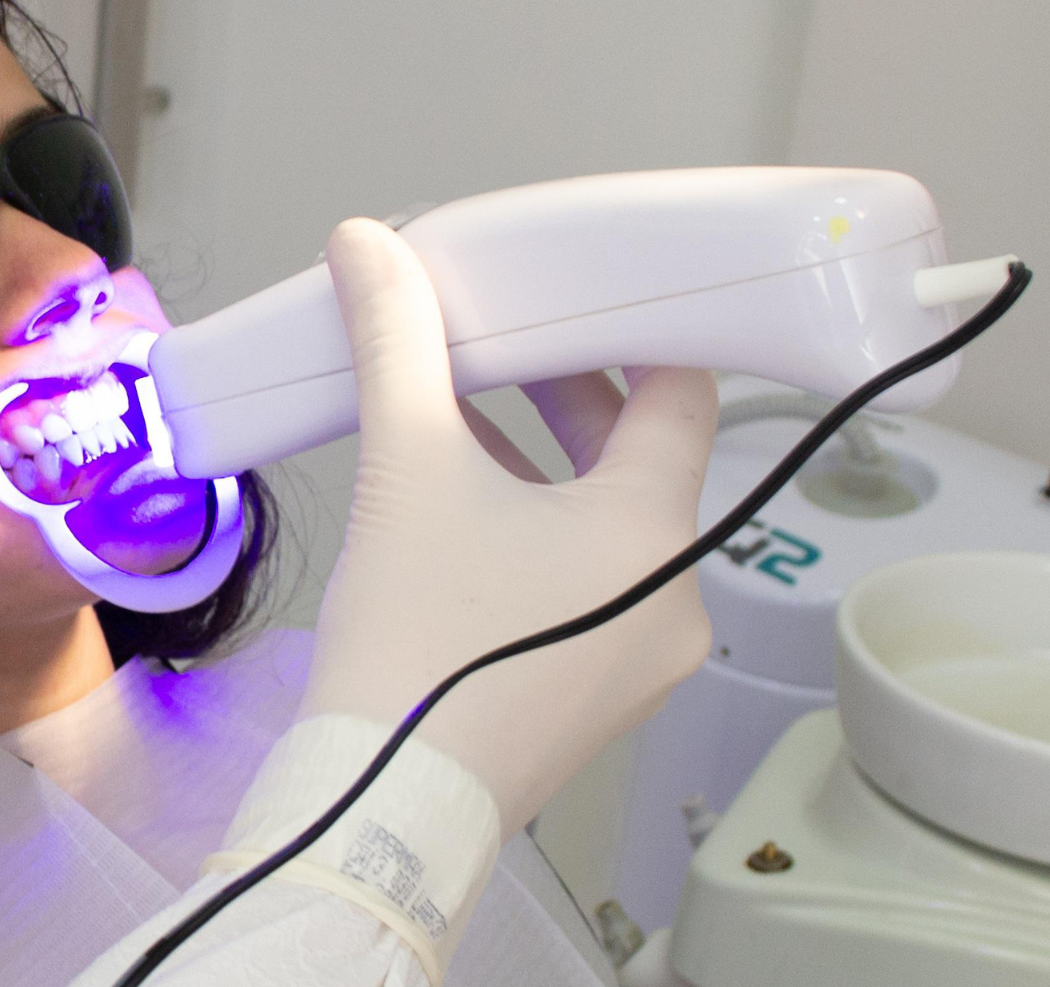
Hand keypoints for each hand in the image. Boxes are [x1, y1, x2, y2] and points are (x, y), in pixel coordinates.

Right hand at [297, 218, 718, 835]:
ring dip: (544, 471)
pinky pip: (589, 590)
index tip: (582, 302)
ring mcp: (641, 659)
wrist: (383, 803)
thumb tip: (367, 246)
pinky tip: (460, 522)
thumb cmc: (416, 645)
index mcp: (655, 532)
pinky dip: (538, 541)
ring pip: (610, 529)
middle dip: (564, 399)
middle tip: (495, 351)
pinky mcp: (595, 699)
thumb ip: (393, 344)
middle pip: (640, 461)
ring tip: (457, 429)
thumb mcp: (404, 471)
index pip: (682, 394)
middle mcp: (675, 598)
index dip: (634, 334)